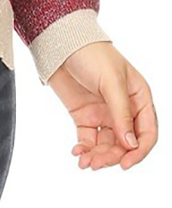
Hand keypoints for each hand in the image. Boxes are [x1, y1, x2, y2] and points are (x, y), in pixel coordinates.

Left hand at [47, 41, 157, 170]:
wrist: (60, 43)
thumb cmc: (92, 54)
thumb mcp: (111, 82)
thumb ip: (121, 113)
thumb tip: (130, 144)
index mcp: (139, 98)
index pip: (147, 132)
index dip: (138, 151)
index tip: (124, 164)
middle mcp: (124, 109)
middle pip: (125, 143)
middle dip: (113, 156)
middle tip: (97, 163)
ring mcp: (104, 114)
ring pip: (107, 145)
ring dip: (98, 156)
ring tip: (85, 162)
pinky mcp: (85, 116)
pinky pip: (89, 140)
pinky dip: (85, 149)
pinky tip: (78, 153)